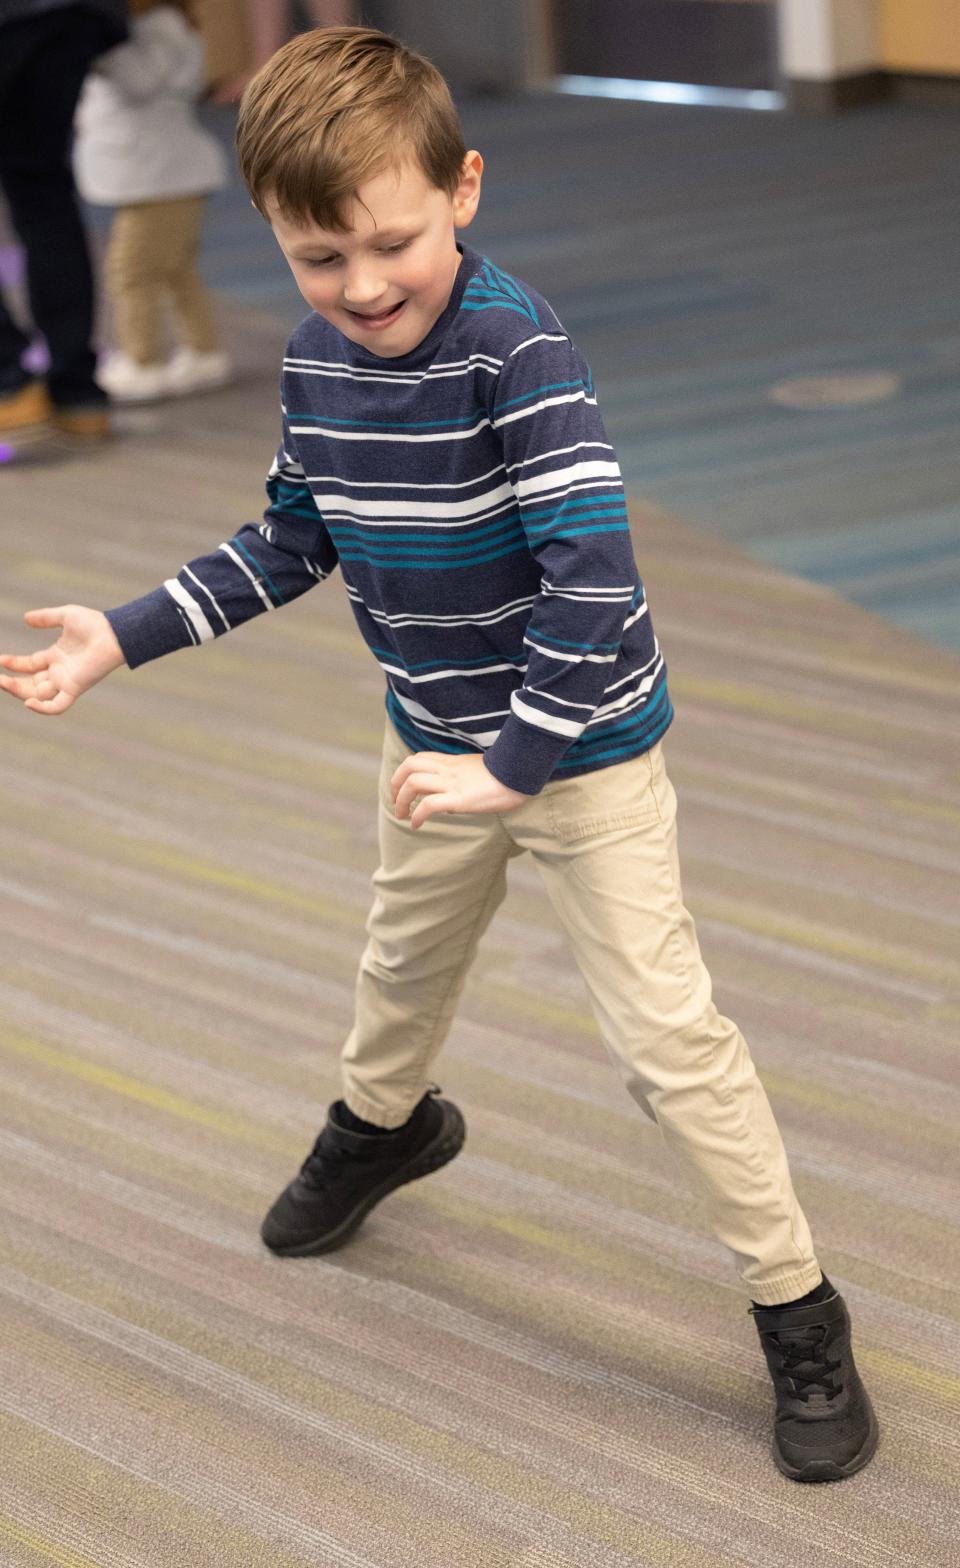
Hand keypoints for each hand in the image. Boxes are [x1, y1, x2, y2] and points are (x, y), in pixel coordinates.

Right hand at [0, 606, 124, 715]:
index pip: (30, 665)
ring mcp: (66, 681)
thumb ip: (45, 617)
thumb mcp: (65, 616)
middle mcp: (59, 672)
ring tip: (4, 683)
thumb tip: (25, 618)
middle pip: (31, 684)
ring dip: (19, 692)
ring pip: (38, 695)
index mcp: (56, 656)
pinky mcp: (75, 688)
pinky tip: (29, 703)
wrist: (113, 633)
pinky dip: (44, 708)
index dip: (14, 664)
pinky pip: (58, 706)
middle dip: (13, 683)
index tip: (0, 659)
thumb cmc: (94, 624)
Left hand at [391, 751, 527, 829]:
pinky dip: (417, 815)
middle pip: (409, 767)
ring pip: (413, 783)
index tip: (401, 789)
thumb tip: (448, 802)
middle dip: (395, 785)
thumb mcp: (477, 773)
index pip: (418, 759)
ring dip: (401, 800)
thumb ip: (459, 780)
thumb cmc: (505, 777)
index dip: (403, 773)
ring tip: (402, 816)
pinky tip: (416, 824)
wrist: (521, 776)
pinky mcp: (460, 799)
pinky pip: (429, 804)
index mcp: (452, 762)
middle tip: (396, 802)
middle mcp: (448, 770)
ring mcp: (453, 783)